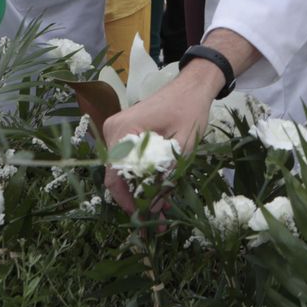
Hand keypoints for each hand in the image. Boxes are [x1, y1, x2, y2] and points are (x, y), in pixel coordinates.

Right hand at [101, 66, 216, 214]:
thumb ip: (166, 175)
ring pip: (125, 171)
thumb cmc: (190, 109)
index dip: (127, 201)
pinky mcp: (126, 134)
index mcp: (123, 130)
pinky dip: (144, 176)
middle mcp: (113, 131)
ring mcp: (118, 132)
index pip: (115, 175)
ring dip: (142, 190)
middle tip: (158, 220)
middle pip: (118, 176)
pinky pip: (130, 161)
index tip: (144, 218)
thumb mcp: (182, 146)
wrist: (192, 86)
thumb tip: (154, 207)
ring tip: (164, 209)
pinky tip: (161, 190)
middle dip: (138, 199)